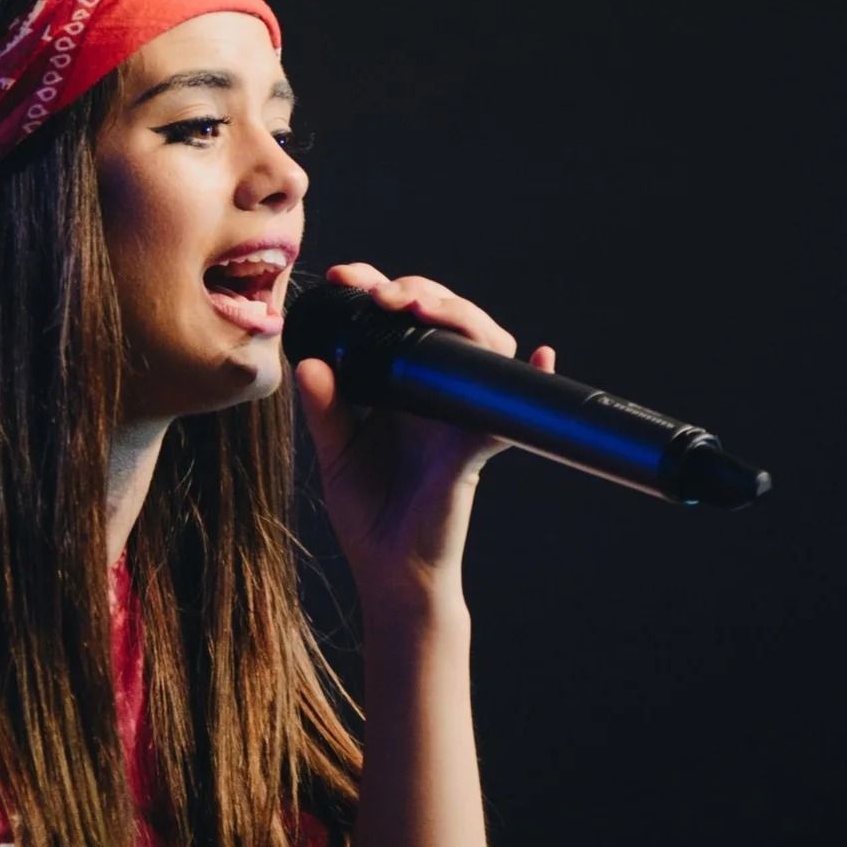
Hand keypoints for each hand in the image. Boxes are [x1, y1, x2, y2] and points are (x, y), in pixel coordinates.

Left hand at [293, 262, 556, 615]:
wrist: (390, 570)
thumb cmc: (367, 512)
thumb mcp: (335, 451)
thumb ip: (325, 408)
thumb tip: (307, 361)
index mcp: (400, 383)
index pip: (397, 318)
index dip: (376, 287)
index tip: (343, 275)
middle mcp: (436, 389)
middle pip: (444, 318)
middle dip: (416, 289)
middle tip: (380, 292)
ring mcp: (461, 413)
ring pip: (481, 345)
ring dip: (457, 315)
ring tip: (420, 305)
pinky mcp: (476, 445)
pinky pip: (508, 408)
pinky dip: (534, 377)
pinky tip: (540, 354)